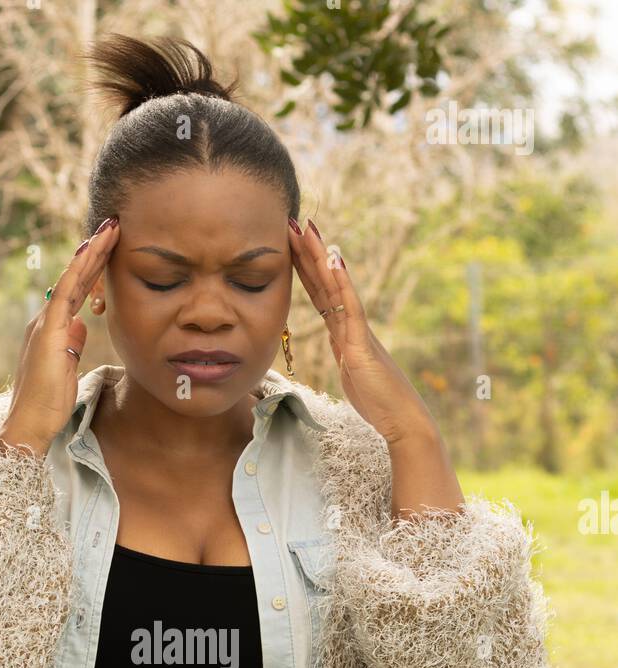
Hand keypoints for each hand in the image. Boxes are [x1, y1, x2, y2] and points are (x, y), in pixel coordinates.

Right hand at [0, 216, 119, 453]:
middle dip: (95, 253)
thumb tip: (81, 325)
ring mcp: (44, 324)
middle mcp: (45, 321)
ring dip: (91, 254)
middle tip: (113, 227)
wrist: (28, 424)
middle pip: (74, 280)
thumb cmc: (46, 404)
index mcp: (51, 329)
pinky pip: (65, 294)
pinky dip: (78, 271)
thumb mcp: (67, 369)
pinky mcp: (46, 332)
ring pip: (71, 280)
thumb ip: (71, 344)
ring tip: (110, 231)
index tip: (110, 247)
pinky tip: (91, 252)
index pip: (76, 292)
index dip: (93, 269)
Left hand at [287, 218, 439, 446]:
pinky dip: (342, 283)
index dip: (306, 270)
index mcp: (345, 334)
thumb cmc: (379, 401)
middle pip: (325, 284)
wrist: (401, 418)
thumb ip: (345, 356)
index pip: (321, 296)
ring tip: (307, 230)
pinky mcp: (362, 344)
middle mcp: (351, 326)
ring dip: (320, 258)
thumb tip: (336, 344)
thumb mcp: (352, 374)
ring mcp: (357, 332)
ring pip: (335, 289)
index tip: (292, 245)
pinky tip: (334, 260)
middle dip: (308, 254)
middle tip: (293, 222)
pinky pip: (350, 308)